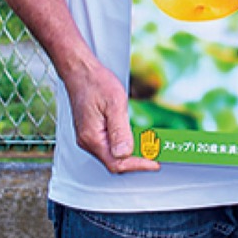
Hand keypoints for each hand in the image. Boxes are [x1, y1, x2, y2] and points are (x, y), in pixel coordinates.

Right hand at [64, 58, 159, 174]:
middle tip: (156, 156)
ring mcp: (89, 138)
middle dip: (136, 162)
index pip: (116, 163)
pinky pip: (108, 146)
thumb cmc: (97, 84)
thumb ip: (119, 130)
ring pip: (111, 155)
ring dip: (130, 155)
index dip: (137, 165)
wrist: (81, 72)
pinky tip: (136, 140)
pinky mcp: (91, 132)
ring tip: (149, 150)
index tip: (155, 163)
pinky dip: (124, 146)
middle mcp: (88, 142)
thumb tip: (124, 153)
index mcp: (92, 138)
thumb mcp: (114, 104)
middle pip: (114, 163)